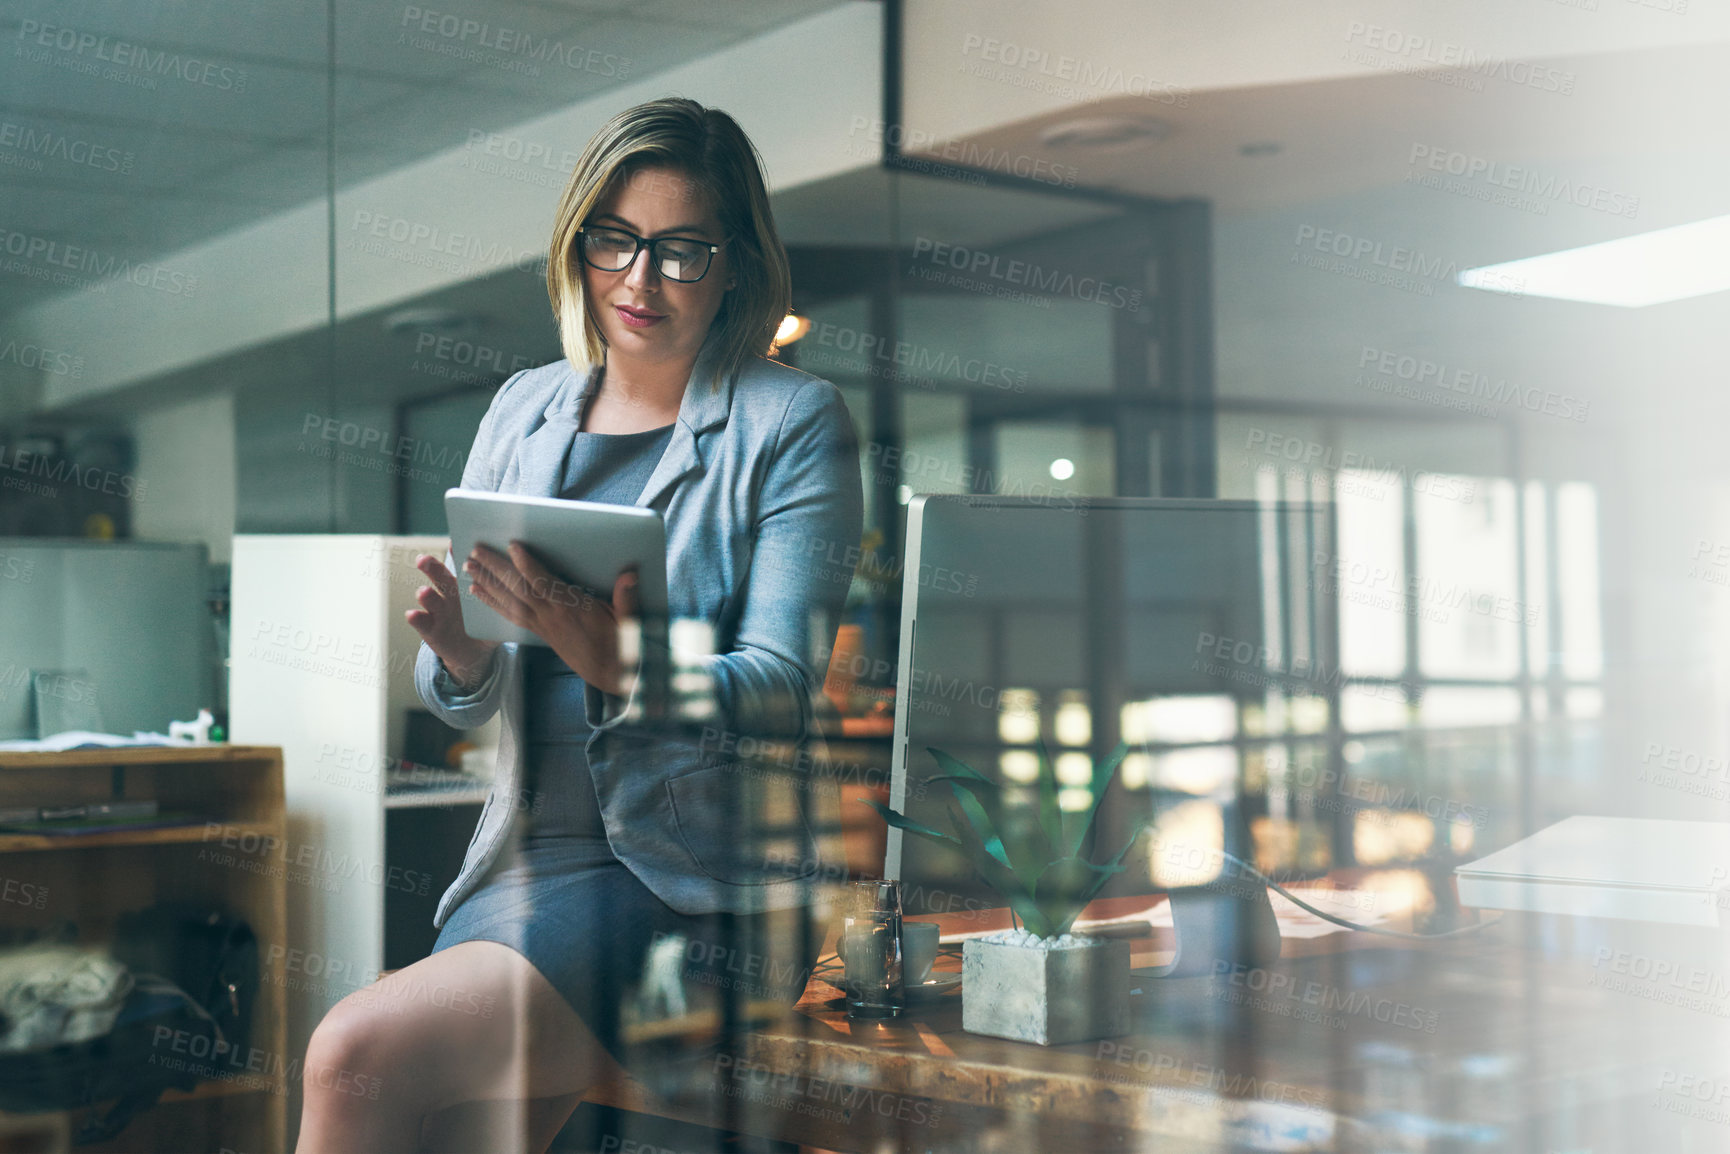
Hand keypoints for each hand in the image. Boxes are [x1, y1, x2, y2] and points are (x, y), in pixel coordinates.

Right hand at [406, 553, 500, 689]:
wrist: (472, 652)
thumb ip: (510, 598)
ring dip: (424, 594)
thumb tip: (536, 583)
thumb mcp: (499, 611)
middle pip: (439, 575)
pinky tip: (412, 614)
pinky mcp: (429, 628)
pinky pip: (421, 622)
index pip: (462, 565)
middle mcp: (448, 593)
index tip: (457, 543)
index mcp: (466, 584)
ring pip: (428, 597)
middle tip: (424, 560)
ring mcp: (436, 609)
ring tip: (424, 591)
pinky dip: (416, 618)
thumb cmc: (486, 625)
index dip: (459, 555)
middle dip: (431, 567)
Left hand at [464, 541, 640, 695]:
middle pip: (517, 590)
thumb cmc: (620, 643)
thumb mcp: (629, 621)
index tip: (513, 546)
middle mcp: (551, 617)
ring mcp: (542, 626)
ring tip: (469, 567)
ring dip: (488, 583)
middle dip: (495, 569)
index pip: (544, 584)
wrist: (610, 673)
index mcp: (572, 610)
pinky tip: (478, 592)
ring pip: (509, 602)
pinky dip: (492, 602)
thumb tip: (631, 574)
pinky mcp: (539, 632)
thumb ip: (627, 598)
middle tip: (475, 551)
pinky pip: (510, 615)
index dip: (527, 565)